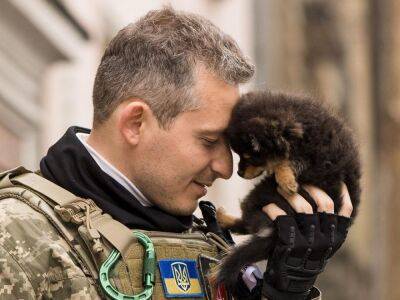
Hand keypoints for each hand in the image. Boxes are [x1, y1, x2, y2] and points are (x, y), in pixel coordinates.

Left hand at [260, 183, 352, 298]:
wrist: (290, 281)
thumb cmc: (305, 255)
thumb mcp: (321, 243)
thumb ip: (326, 224)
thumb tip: (325, 195)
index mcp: (336, 237)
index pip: (344, 210)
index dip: (341, 192)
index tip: (334, 178)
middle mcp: (325, 239)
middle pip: (323, 203)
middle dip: (310, 188)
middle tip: (296, 183)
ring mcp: (309, 243)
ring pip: (303, 207)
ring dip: (290, 194)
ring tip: (279, 189)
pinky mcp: (290, 245)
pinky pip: (282, 218)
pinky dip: (273, 209)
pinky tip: (268, 207)